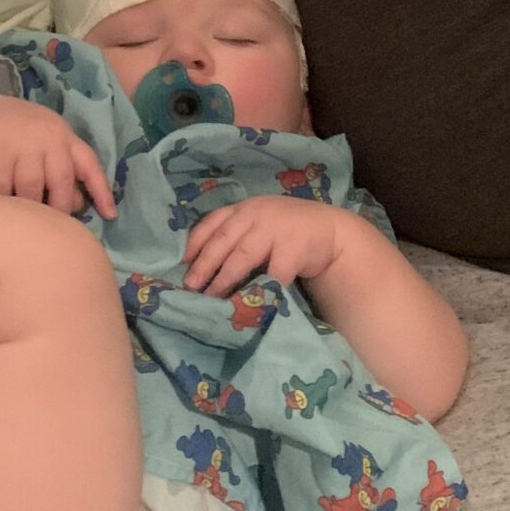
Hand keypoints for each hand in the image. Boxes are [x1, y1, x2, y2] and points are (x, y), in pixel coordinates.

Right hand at [0, 99, 115, 216]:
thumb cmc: (22, 135)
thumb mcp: (49, 145)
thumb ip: (64, 171)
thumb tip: (79, 204)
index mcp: (65, 137)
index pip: (89, 164)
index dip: (102, 191)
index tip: (110, 215)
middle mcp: (47, 138)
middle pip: (61, 180)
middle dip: (59, 207)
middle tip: (52, 226)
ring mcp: (21, 143)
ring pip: (31, 187)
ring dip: (30, 208)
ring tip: (26, 219)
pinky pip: (2, 188)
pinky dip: (3, 204)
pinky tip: (1, 209)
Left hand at [183, 195, 340, 297]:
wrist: (329, 230)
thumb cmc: (286, 230)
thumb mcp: (258, 223)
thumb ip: (235, 234)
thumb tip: (195, 264)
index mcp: (244, 208)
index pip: (211, 223)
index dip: (194, 244)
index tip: (180, 265)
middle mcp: (256, 213)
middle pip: (222, 241)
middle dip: (203, 265)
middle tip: (189, 286)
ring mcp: (275, 229)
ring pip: (242, 257)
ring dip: (224, 279)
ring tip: (211, 298)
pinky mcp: (294, 249)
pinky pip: (273, 274)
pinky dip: (260, 289)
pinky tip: (249, 302)